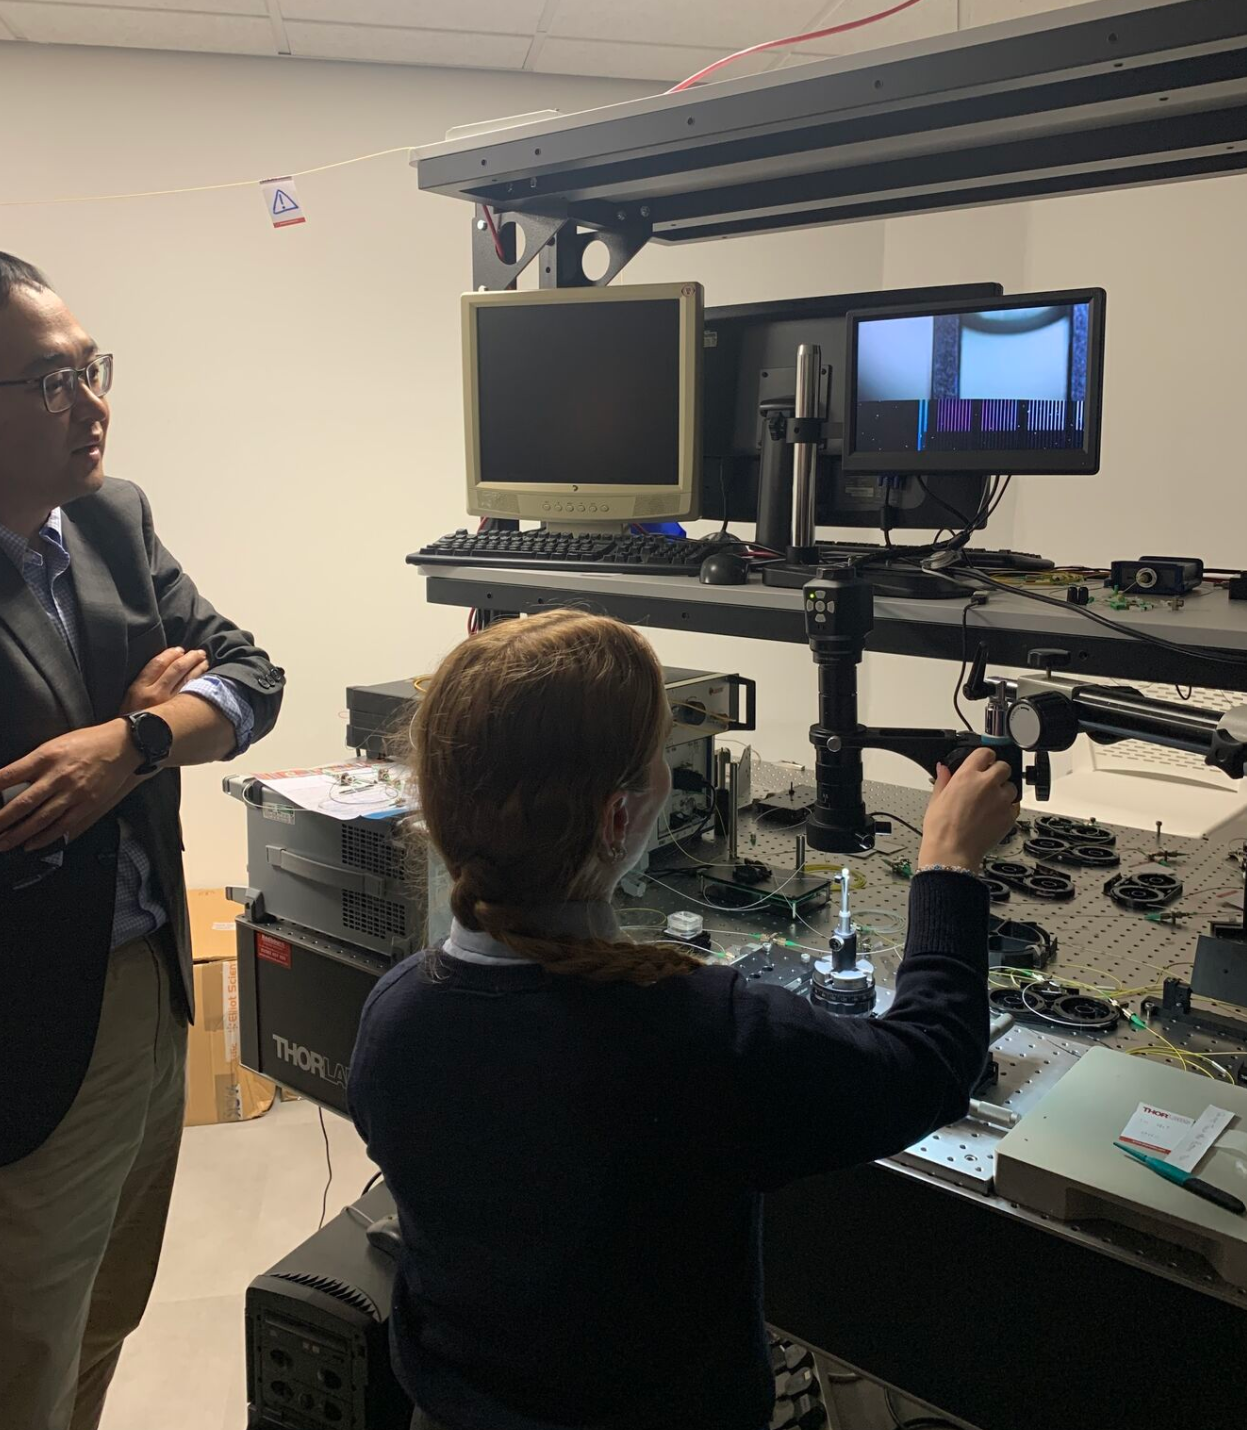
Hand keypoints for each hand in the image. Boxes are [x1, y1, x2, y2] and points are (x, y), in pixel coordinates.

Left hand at [0, 721, 137, 852]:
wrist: (122, 745)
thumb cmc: (87, 743)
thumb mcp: (54, 745)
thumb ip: (33, 764)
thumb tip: (9, 781)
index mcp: (46, 756)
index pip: (9, 775)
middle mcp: (58, 775)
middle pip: (23, 802)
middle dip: (2, 819)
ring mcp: (74, 792)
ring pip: (40, 819)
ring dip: (18, 834)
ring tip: (3, 843)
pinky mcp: (88, 804)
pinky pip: (63, 825)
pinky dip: (45, 837)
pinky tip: (31, 844)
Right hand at [121, 646, 207, 714]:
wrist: (132, 745)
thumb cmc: (130, 721)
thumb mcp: (130, 699)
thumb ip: (144, 683)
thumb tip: (163, 667)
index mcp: (139, 688)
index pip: (157, 663)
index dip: (170, 654)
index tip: (179, 650)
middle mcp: (154, 693)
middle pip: (176, 668)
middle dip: (189, 658)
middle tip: (199, 652)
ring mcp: (169, 703)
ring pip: (187, 679)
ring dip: (198, 667)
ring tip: (204, 661)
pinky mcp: (179, 713)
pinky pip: (192, 692)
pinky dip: (200, 682)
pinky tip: (206, 677)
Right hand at [918, 746, 1019, 870]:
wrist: (952, 851)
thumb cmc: (942, 829)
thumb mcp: (936, 799)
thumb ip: (943, 780)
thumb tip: (943, 769)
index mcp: (966, 776)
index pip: (985, 753)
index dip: (985, 756)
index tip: (985, 761)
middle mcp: (987, 784)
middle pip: (1004, 766)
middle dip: (997, 772)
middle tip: (989, 782)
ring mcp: (1001, 800)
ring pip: (1012, 786)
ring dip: (1004, 791)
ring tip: (991, 802)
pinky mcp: (1009, 815)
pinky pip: (1015, 806)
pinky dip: (1007, 808)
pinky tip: (994, 815)